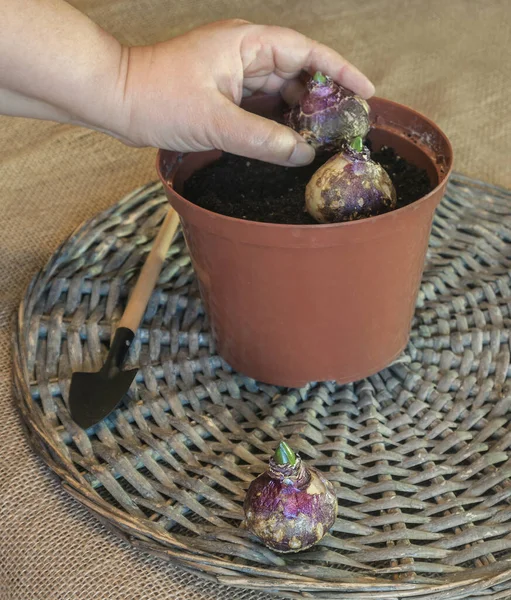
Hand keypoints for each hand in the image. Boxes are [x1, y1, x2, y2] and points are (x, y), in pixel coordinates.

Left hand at [114, 19, 374, 165]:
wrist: (115, 100)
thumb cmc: (158, 98)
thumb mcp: (216, 122)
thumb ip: (264, 140)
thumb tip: (303, 153)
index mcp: (246, 44)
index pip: (306, 52)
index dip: (339, 71)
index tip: (365, 92)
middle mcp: (243, 54)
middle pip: (297, 72)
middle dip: (323, 98)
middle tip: (347, 127)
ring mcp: (233, 75)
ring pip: (279, 92)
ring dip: (300, 114)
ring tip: (324, 139)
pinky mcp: (223, 95)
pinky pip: (261, 107)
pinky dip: (277, 123)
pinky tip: (290, 142)